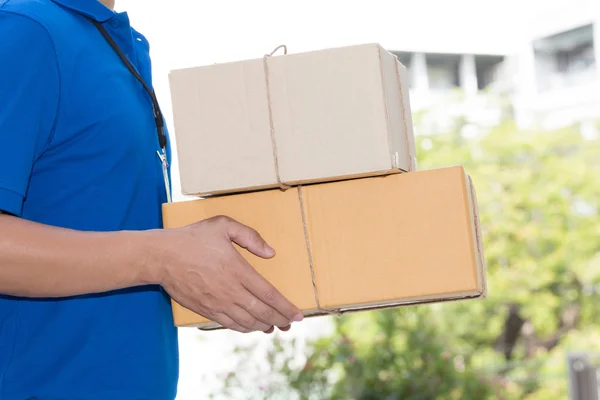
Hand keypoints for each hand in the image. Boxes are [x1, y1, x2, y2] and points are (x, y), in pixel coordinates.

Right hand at [149, 215, 303, 332]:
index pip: (269, 295)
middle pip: (262, 312)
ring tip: (275, 327)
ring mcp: (218, 303)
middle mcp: (231, 291)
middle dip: (280, 320)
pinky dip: (245, 328)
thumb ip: (250, 236)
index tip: (299, 314)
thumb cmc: (193, 238)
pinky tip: (252, 327)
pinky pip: (230, 324)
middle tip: (290, 323)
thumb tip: (270, 252)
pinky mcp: (206, 310)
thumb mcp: (223, 226)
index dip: (286, 307)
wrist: (161, 257)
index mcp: (238, 271)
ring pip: (248, 322)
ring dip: (264, 326)